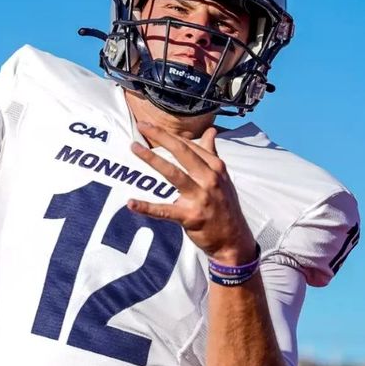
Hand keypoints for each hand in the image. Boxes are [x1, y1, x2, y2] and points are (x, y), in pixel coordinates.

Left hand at [128, 122, 256, 265]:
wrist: (234, 240)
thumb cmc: (225, 205)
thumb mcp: (222, 178)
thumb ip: (212, 154)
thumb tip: (211, 131)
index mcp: (216, 167)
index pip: (190, 146)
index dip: (169, 135)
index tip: (151, 126)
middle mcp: (210, 179)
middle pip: (182, 152)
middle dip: (161, 136)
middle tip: (142, 125)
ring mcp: (200, 198)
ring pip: (173, 174)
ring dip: (152, 159)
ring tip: (134, 147)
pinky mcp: (191, 216)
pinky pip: (165, 211)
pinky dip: (147, 207)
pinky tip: (131, 203)